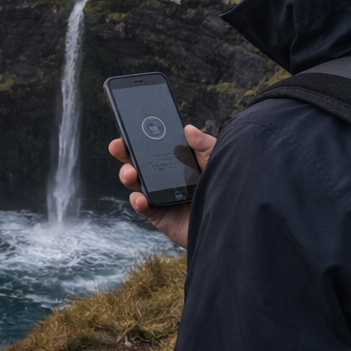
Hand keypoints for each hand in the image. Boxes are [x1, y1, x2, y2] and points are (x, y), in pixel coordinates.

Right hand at [109, 125, 216, 248]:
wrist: (233, 222)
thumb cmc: (228, 189)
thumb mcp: (218, 162)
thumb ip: (205, 145)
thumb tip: (188, 128)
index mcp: (178, 163)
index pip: (154, 148)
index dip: (138, 140)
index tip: (126, 132)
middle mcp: (166, 178)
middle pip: (139, 164)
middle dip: (125, 154)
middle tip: (117, 147)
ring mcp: (162, 197)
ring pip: (136, 184)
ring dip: (127, 176)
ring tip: (130, 174)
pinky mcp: (161, 216)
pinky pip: (144, 208)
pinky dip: (138, 202)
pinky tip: (140, 198)